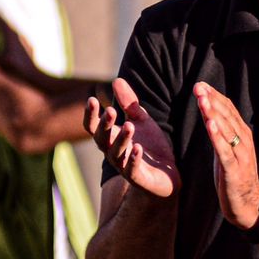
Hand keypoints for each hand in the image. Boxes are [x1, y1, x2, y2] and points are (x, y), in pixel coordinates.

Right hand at [85, 78, 177, 198]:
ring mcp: (125, 167)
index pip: (93, 127)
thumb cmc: (150, 147)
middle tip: (110, 111)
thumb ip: (129, 103)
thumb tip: (116, 80)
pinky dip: (133, 159)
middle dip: (105, 125)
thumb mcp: (141, 121)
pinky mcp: (139, 178)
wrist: (167, 176)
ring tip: (129, 126)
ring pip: (117, 154)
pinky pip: (132, 170)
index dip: (91, 115)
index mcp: (112, 138)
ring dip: (122, 139)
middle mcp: (113, 153)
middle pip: (102, 139)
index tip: (91, 99)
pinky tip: (137, 149)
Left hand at [193, 82, 258, 229]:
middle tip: (198, 86)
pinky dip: (217, 137)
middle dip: (212, 100)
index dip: (215, 96)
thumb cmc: (235, 176)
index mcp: (242, 135)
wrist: (249, 204)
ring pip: (226, 130)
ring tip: (203, 100)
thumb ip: (220, 132)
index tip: (201, 84)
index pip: (229, 109)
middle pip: (227, 116)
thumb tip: (209, 112)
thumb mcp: (226, 149)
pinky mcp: (234, 170)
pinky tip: (210, 125)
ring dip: (214, 114)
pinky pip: (225, 151)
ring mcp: (240, 155)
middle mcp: (244, 141)